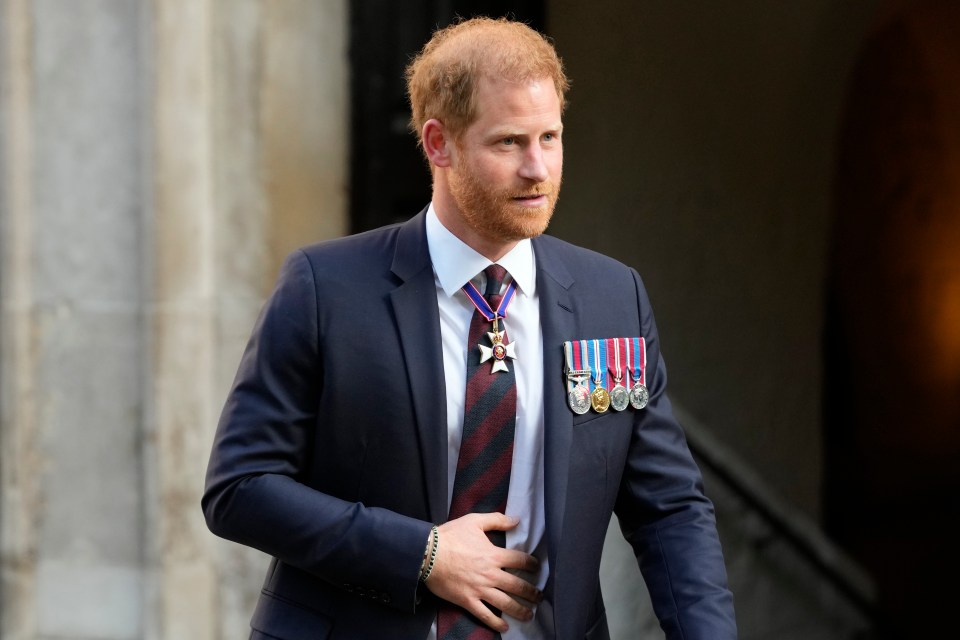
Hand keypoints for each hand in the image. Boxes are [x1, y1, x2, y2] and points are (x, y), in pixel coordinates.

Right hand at [425, 513, 541, 632]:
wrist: (427, 554)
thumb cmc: (450, 536)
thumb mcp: (474, 521)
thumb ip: (497, 520)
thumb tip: (516, 520)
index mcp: (494, 555)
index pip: (520, 560)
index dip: (532, 564)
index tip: (537, 567)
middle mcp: (491, 575)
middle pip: (517, 586)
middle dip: (532, 593)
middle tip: (539, 597)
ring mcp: (480, 590)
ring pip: (505, 603)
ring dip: (520, 610)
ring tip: (529, 614)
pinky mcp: (467, 600)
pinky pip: (485, 615)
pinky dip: (496, 623)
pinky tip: (505, 627)